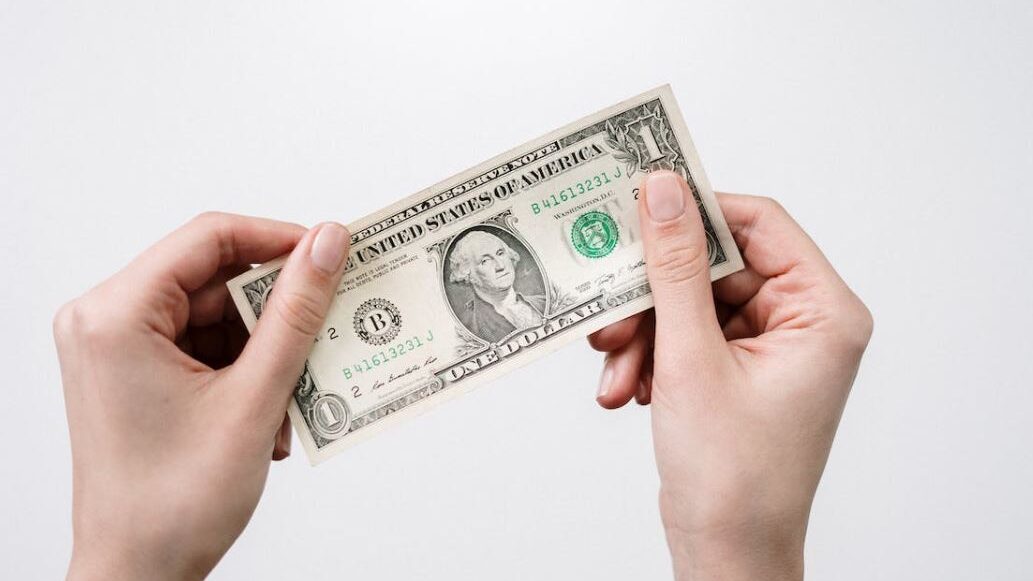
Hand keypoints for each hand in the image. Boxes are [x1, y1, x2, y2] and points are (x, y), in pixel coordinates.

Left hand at [55, 213, 350, 580]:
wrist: (137, 574)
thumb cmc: (173, 504)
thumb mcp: (253, 397)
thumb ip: (296, 312)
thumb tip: (328, 245)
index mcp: (115, 315)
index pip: (209, 238)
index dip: (279, 240)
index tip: (330, 255)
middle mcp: (105, 322)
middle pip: (214, 280)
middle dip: (276, 313)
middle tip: (326, 331)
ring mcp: (116, 349)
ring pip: (215, 316)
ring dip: (265, 352)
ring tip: (288, 401)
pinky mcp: (132, 373)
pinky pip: (203, 346)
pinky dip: (244, 372)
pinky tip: (266, 415)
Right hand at [589, 172, 871, 579]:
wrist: (727, 553)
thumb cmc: (733, 477)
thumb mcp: (691, 359)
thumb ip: (673, 268)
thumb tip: (662, 191)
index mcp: (822, 312)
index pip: (759, 223)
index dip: (696, 210)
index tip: (638, 202)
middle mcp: (802, 322)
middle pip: (715, 266)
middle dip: (653, 296)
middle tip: (609, 315)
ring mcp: (769, 347)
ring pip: (691, 303)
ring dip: (644, 333)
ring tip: (613, 369)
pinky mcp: (738, 369)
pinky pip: (687, 335)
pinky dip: (652, 356)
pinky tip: (626, 389)